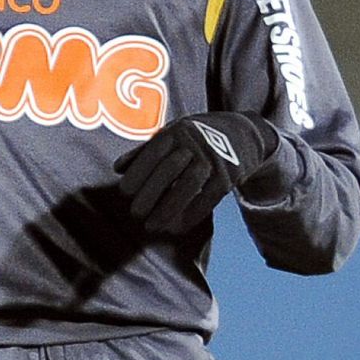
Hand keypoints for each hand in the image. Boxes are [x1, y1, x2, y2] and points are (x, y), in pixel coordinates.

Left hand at [113, 111, 280, 233]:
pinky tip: (177, 228)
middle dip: (150, 193)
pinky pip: (210, 197)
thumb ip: (145, 150)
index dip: (138, 172)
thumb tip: (117, 169)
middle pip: (169, 169)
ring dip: (169, 208)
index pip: (153, 152)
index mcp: (176, 131)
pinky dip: (192, 214)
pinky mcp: (229, 175)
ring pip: (189, 185)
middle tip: (135, 214)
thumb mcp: (172, 134)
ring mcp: (214, 158)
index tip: (124, 192)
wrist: (241, 133)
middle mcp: (194, 142)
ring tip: (153, 226)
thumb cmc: (195, 137)